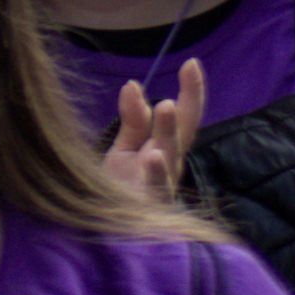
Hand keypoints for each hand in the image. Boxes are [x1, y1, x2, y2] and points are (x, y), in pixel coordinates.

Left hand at [101, 59, 207, 204]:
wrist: (102, 232)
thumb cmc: (119, 190)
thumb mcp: (124, 150)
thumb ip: (133, 119)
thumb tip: (133, 84)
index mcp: (166, 149)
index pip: (184, 116)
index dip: (191, 91)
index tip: (191, 63)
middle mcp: (169, 167)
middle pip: (180, 135)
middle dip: (182, 110)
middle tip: (173, 87)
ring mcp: (161, 189)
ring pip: (170, 158)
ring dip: (169, 132)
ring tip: (166, 108)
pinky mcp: (149, 209)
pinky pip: (154, 190)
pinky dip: (155, 174)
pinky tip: (153, 157)